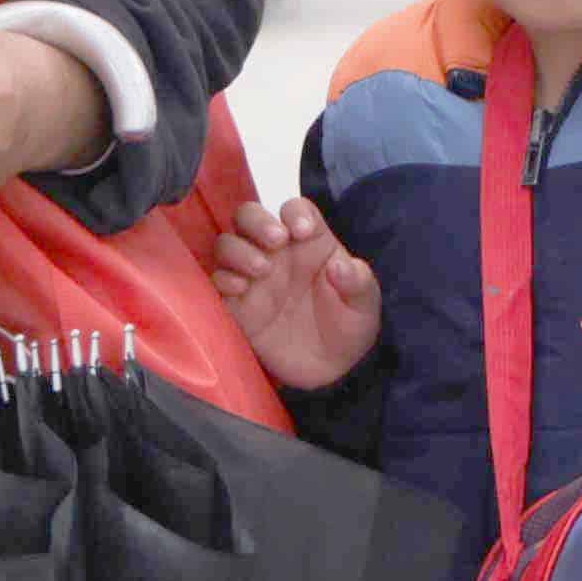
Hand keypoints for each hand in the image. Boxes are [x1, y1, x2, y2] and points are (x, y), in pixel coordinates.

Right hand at [208, 194, 383, 389]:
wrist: (329, 371)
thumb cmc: (349, 328)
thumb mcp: (364, 306)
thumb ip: (357, 282)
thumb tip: (340, 265)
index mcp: (310, 243)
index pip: (294, 209)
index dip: (295, 212)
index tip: (303, 230)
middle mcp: (276, 252)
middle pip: (249, 216)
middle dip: (257, 221)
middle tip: (276, 241)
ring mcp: (252, 276)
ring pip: (227, 244)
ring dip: (239, 250)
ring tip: (262, 269)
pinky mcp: (235, 304)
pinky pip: (217, 281)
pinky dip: (223, 279)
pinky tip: (242, 290)